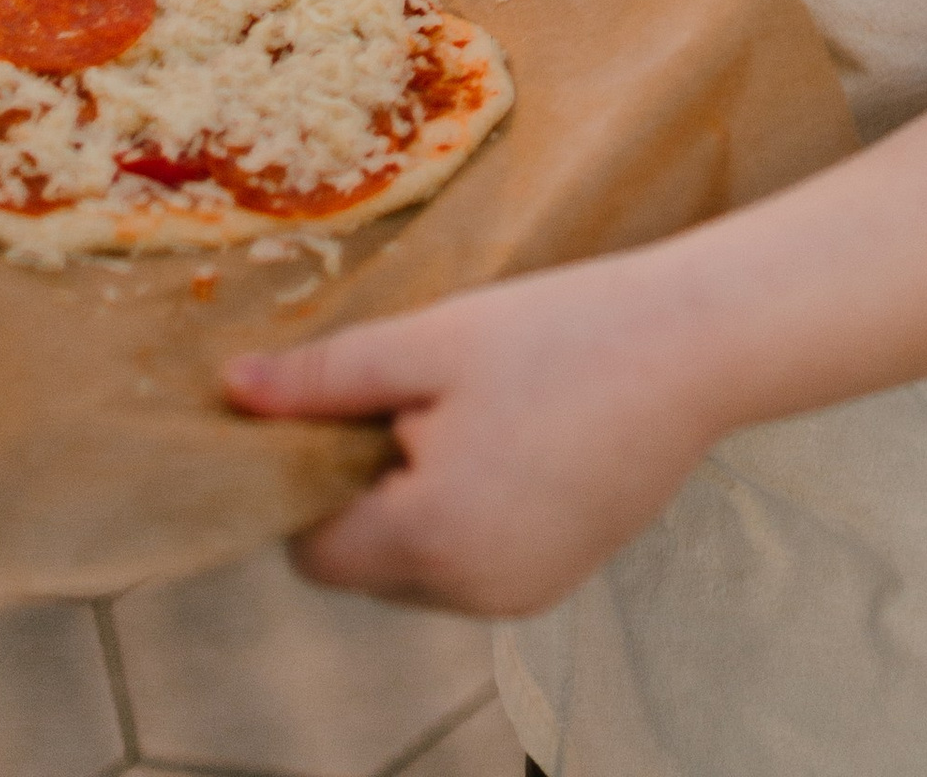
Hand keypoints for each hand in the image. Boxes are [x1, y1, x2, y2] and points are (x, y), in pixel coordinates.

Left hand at [225, 261, 716, 617]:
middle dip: (368, 489)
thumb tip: (231, 391)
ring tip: (475, 410)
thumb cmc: (559, 332)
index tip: (346, 409)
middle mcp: (472, 592)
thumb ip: (325, 380)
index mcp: (431, 539)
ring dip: (420, 501)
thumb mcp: (431, 341)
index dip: (308, 482)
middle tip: (419, 395)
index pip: (313, 552)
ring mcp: (523, 595)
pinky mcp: (560, 579)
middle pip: (366, 563)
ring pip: (420, 565)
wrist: (695, 345)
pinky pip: (475, 561)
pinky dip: (471, 511)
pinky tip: (515, 435)